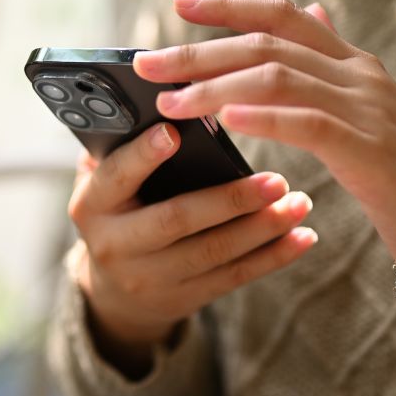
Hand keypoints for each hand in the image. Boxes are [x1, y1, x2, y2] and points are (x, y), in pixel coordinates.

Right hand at [67, 122, 314, 374]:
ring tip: (299, 202)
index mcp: (91, 205)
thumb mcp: (104, 183)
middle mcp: (116, 245)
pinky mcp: (184, 298)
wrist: (116, 292)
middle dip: (230, 199)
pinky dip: (273, 257)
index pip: (116, 177)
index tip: (174, 132)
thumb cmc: (119, 211)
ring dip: (263, 228)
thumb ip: (120, 147)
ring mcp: (151, 277)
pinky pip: (234, 277)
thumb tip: (162, 97)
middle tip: (276, 179)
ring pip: (214, 252)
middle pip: (177, 219)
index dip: (143, 156)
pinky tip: (303, 237)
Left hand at [135, 0, 395, 292]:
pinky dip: (264, 116)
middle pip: (268, 43)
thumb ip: (333, 64)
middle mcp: (360, 75)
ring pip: (279, 76)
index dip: (231, 6)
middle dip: (200, 51)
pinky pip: (309, 122)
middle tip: (147, 63)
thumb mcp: (366, 109)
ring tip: (170, 100)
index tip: (180, 6)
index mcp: (354, 63)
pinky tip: (226, 118)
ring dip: (215, 86)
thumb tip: (312, 10)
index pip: (286, 15)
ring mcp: (368, 108)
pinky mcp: (371, 150)